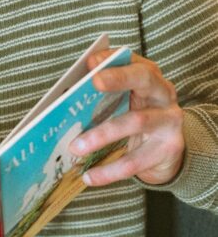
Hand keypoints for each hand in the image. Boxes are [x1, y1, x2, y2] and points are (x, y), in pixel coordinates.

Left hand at [70, 50, 184, 186]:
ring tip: (75, 147)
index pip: (132, 60)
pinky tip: (88, 176)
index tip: (91, 61)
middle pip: (144, 79)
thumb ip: (101, 93)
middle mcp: (163, 93)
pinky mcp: (168, 148)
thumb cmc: (135, 116)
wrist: (168, 150)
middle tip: (92, 82)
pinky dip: (109, 171)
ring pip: (136, 122)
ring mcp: (168, 120)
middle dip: (118, 78)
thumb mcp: (122, 100)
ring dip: (102, 134)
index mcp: (148, 76)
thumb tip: (66, 95)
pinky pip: (135, 161)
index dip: (113, 60)